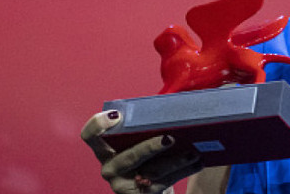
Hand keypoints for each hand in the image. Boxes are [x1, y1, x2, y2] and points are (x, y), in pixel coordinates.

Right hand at [81, 110, 202, 192]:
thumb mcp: (142, 141)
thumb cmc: (150, 158)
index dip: (97, 125)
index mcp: (107, 149)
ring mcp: (123, 185)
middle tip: (169, 138)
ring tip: (193, 152)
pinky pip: (165, 183)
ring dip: (177, 160)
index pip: (90, 136)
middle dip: (150, 147)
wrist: (152, 190)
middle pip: (129, 157)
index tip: (115, 116)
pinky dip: (184, 171)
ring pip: (152, 172)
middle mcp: (111, 168)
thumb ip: (148, 125)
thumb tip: (176, 104)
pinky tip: (198, 162)